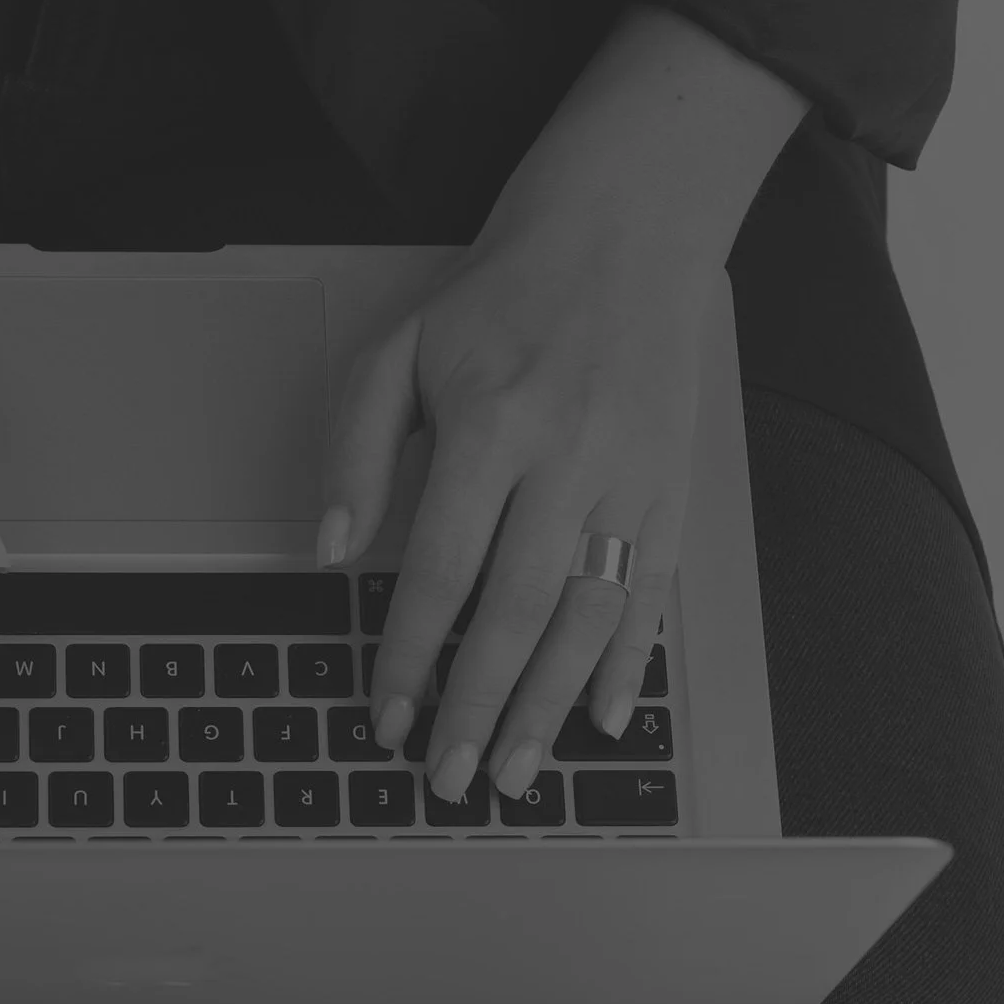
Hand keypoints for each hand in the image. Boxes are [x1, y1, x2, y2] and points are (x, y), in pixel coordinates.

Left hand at [317, 5, 809, 804]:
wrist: (625, 227)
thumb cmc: (496, 293)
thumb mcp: (396, 347)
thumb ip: (353, 449)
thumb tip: (328, 553)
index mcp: (490, 423)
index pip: (440, 568)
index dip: (409, 653)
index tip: (384, 716)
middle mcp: (569, 457)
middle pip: (517, 611)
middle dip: (475, 705)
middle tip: (445, 777)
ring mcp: (633, 476)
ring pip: (591, 616)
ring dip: (549, 707)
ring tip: (511, 773)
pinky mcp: (676, 485)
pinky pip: (655, 591)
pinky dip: (631, 662)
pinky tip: (604, 720)